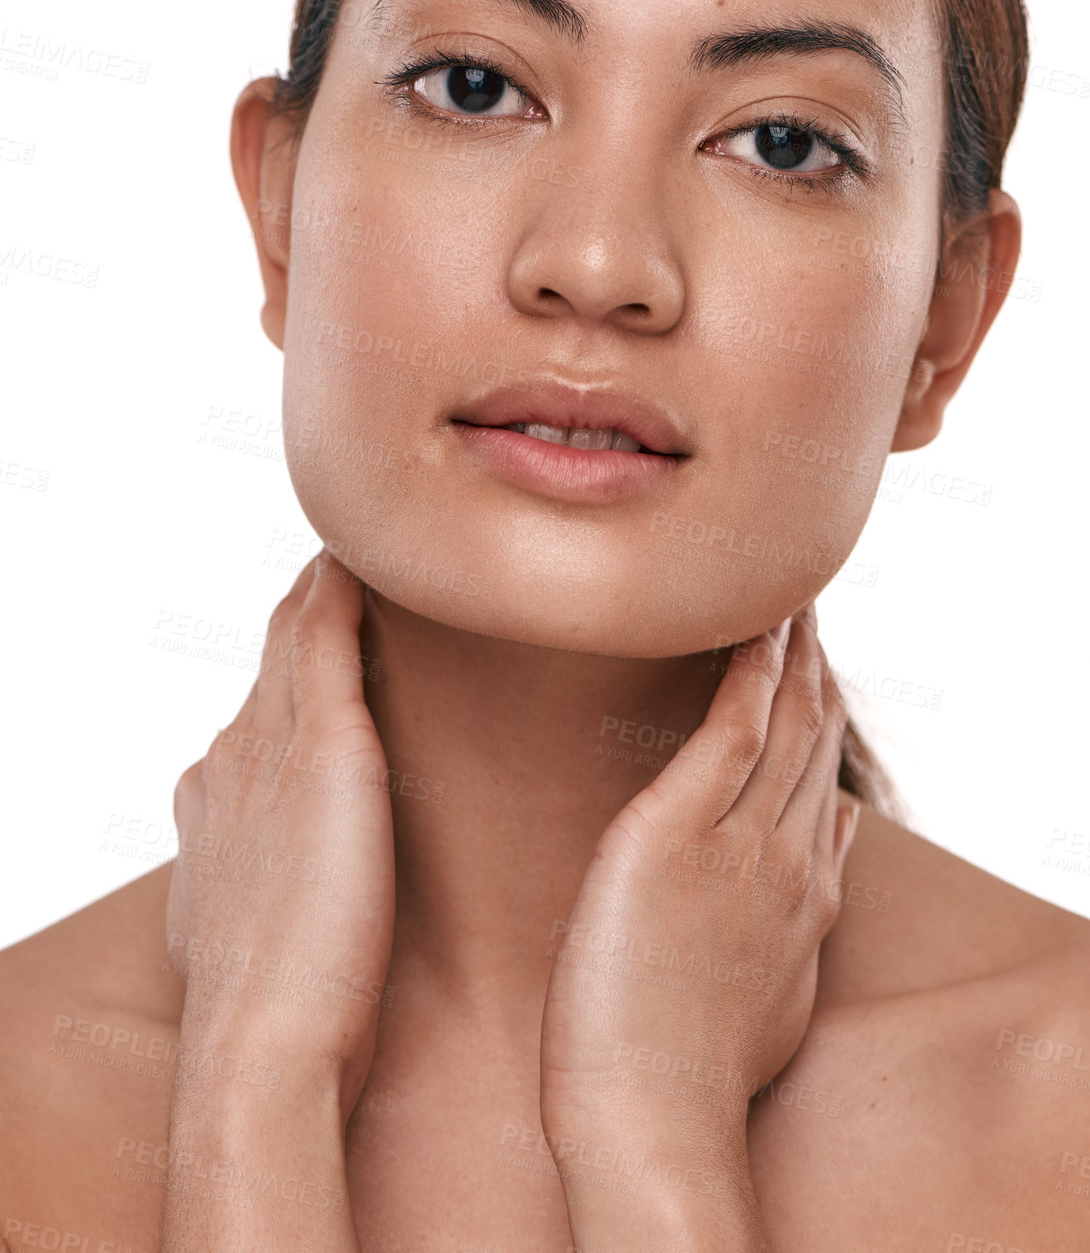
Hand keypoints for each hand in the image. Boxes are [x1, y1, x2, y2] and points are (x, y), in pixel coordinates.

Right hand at [166, 549, 394, 1121]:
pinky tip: (357, 561)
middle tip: (333, 567)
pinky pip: (325, 640)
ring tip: (347, 551)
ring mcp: (267, 752)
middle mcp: (230, 766)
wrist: (259, 1054)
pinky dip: (338, 594)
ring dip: (316, 593)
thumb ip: (279, 896)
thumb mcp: (267, 938)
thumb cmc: (283, 1021)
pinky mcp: (320, 749)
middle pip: (268, 667)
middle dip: (297, 619)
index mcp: (215, 811)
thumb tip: (301, 894)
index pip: (253, 718)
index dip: (282, 676)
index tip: (314, 641)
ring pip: (292, 641)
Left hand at [539, 605, 857, 1149]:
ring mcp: (743, 843)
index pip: (826, 785)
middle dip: (817, 668)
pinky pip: (732, 728)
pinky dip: (748, 670)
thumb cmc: (685, 1076)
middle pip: (820, 739)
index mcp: (805, 899)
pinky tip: (752, 625)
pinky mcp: (681, 831)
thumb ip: (794, 924)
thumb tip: (827, 862)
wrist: (654, 1119)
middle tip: (808, 604)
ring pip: (788, 721)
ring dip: (792, 651)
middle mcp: (790, 860)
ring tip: (788, 592)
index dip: (826, 722)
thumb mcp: (769, 996)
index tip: (818, 673)